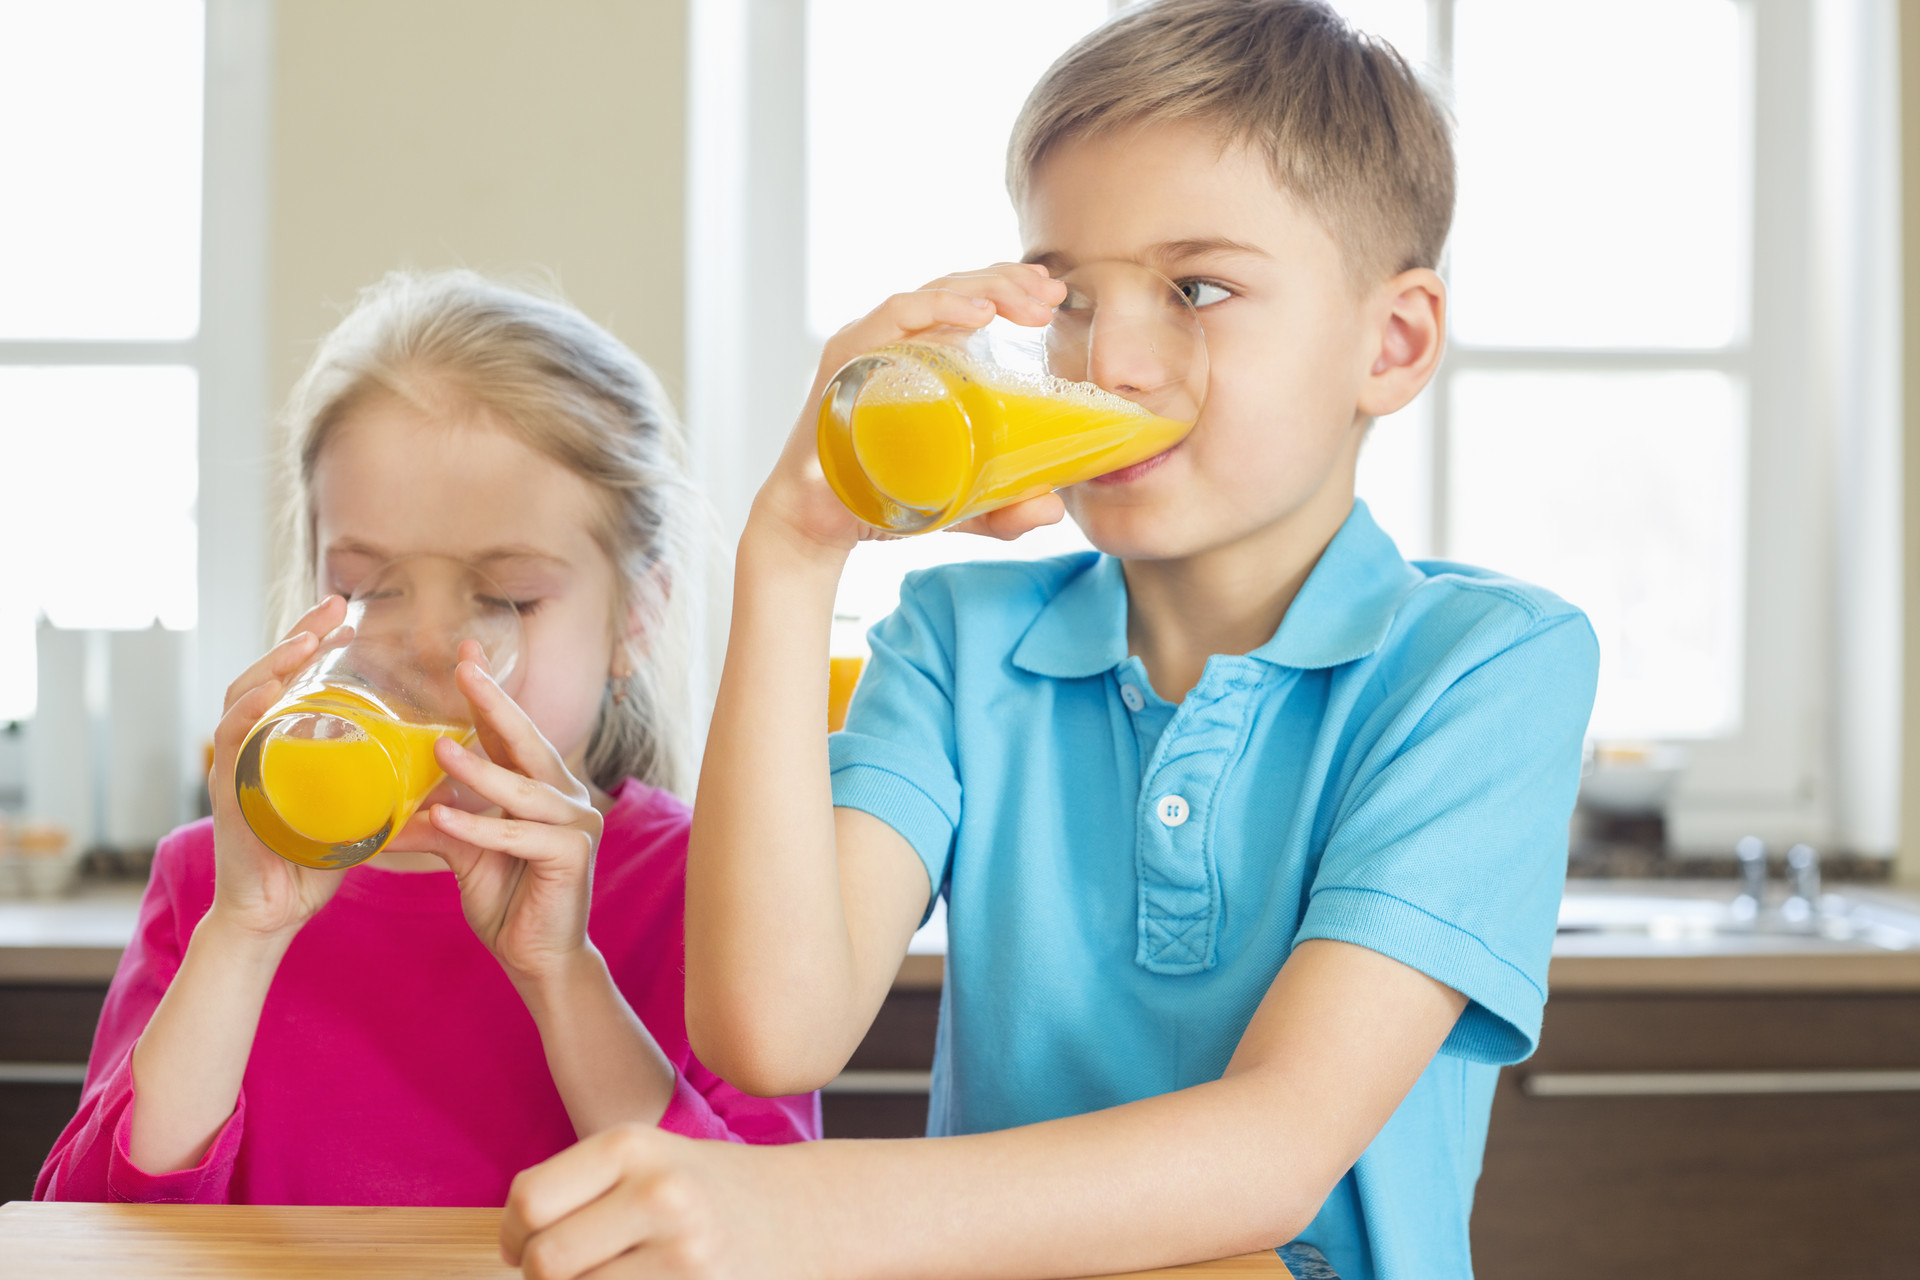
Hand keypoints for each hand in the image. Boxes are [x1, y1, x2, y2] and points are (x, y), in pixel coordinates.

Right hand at [206, 596, 352, 941]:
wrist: (274, 914)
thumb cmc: (314, 861)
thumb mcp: (358, 809)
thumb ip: (386, 781)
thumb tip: (441, 758)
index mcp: (282, 743)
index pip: (293, 679)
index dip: (315, 643)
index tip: (349, 614)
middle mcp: (254, 746)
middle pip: (267, 675)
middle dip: (298, 636)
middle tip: (334, 605)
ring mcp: (236, 766)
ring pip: (244, 699)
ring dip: (274, 665)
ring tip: (306, 640)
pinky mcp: (228, 796)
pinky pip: (231, 746)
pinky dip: (247, 716)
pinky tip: (269, 694)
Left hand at [395, 647, 604, 987]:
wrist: (538, 959)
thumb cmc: (507, 902)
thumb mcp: (463, 854)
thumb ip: (436, 824)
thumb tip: (383, 810)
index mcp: (541, 788)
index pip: (511, 733)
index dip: (488, 695)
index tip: (464, 654)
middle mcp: (565, 797)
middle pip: (527, 742)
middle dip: (495, 703)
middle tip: (463, 668)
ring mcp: (576, 823)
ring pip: (522, 788)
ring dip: (479, 770)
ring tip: (440, 748)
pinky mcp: (572, 855)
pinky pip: (518, 835)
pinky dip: (480, 827)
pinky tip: (444, 818)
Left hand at [503, 1124, 803, 1279]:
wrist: (803, 1211)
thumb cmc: (702, 1189)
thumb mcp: (644, 1160)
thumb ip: (576, 1190)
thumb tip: (512, 1246)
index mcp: (633, 1146)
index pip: (529, 1201)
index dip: (511, 1235)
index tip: (521, 1247)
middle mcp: (659, 1193)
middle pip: (546, 1261)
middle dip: (543, 1277)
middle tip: (568, 1273)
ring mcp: (684, 1252)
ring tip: (612, 1276)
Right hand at [751, 262, 1073, 561]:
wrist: (816, 525)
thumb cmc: (880, 500)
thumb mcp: (960, 505)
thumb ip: (1006, 509)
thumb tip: (1053, 508)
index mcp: (918, 357)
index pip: (966, 303)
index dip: (1010, 289)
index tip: (1053, 296)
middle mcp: (891, 341)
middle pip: (955, 290)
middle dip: (1009, 283)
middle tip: (1053, 295)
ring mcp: (867, 345)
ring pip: (932, 294)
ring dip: (986, 290)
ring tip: (1030, 303)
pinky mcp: (848, 358)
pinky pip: (895, 316)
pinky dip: (940, 308)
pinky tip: (981, 315)